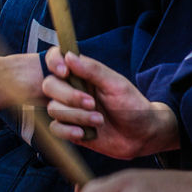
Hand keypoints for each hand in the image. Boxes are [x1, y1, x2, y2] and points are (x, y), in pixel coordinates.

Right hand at [43, 47, 178, 159]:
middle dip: (69, 96)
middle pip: (50, 86)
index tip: (64, 72)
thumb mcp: (116, 84)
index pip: (56, 60)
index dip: (54, 63)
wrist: (141, 135)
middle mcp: (72, 90)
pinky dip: (68, 131)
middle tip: (91, 103)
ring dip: (76, 116)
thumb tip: (69, 56)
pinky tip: (84, 133)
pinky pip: (55, 128)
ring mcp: (69, 109)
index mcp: (82, 74)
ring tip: (99, 120)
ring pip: (53, 109)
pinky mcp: (69, 129)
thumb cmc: (132, 105)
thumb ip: (92, 70)